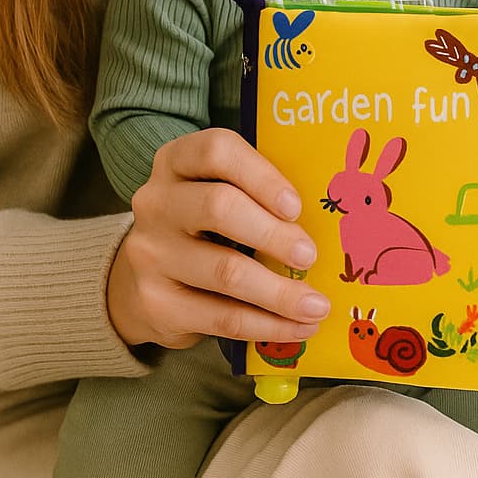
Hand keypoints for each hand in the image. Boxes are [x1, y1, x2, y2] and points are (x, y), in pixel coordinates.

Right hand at [107, 128, 330, 348]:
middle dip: (274, 234)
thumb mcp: (224, 190)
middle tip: (311, 255)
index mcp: (178, 161)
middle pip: (219, 208)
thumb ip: (261, 192)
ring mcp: (150, 253)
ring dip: (281, 292)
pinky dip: (266, 324)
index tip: (295, 205)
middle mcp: (157, 202)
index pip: (217, 152)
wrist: (150, 273)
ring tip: (318, 305)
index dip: (261, 176)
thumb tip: (328, 218)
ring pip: (225, 272)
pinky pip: (221, 316)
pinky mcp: (155, 302)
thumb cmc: (208, 222)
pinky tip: (297, 326)